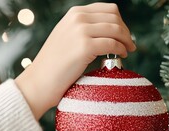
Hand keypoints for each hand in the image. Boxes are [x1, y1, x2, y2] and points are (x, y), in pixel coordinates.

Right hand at [15, 2, 135, 118]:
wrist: (39, 81)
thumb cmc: (54, 65)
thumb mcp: (67, 37)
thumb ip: (84, 29)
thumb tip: (109, 30)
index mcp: (74, 13)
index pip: (108, 9)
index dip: (121, 22)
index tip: (124, 35)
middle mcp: (78, 18)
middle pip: (115, 17)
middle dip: (126, 31)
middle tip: (129, 45)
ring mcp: (81, 31)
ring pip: (116, 30)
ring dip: (126, 41)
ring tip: (127, 51)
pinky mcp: (85, 47)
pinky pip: (112, 44)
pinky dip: (121, 50)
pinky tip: (121, 56)